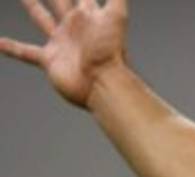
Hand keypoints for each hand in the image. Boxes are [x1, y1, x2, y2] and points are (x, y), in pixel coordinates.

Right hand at [0, 0, 128, 108]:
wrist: (103, 83)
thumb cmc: (111, 51)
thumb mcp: (116, 16)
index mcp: (87, 14)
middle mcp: (74, 25)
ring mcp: (61, 42)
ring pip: (41, 18)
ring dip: (32, 6)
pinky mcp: (50, 59)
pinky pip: (25, 51)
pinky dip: (10, 47)